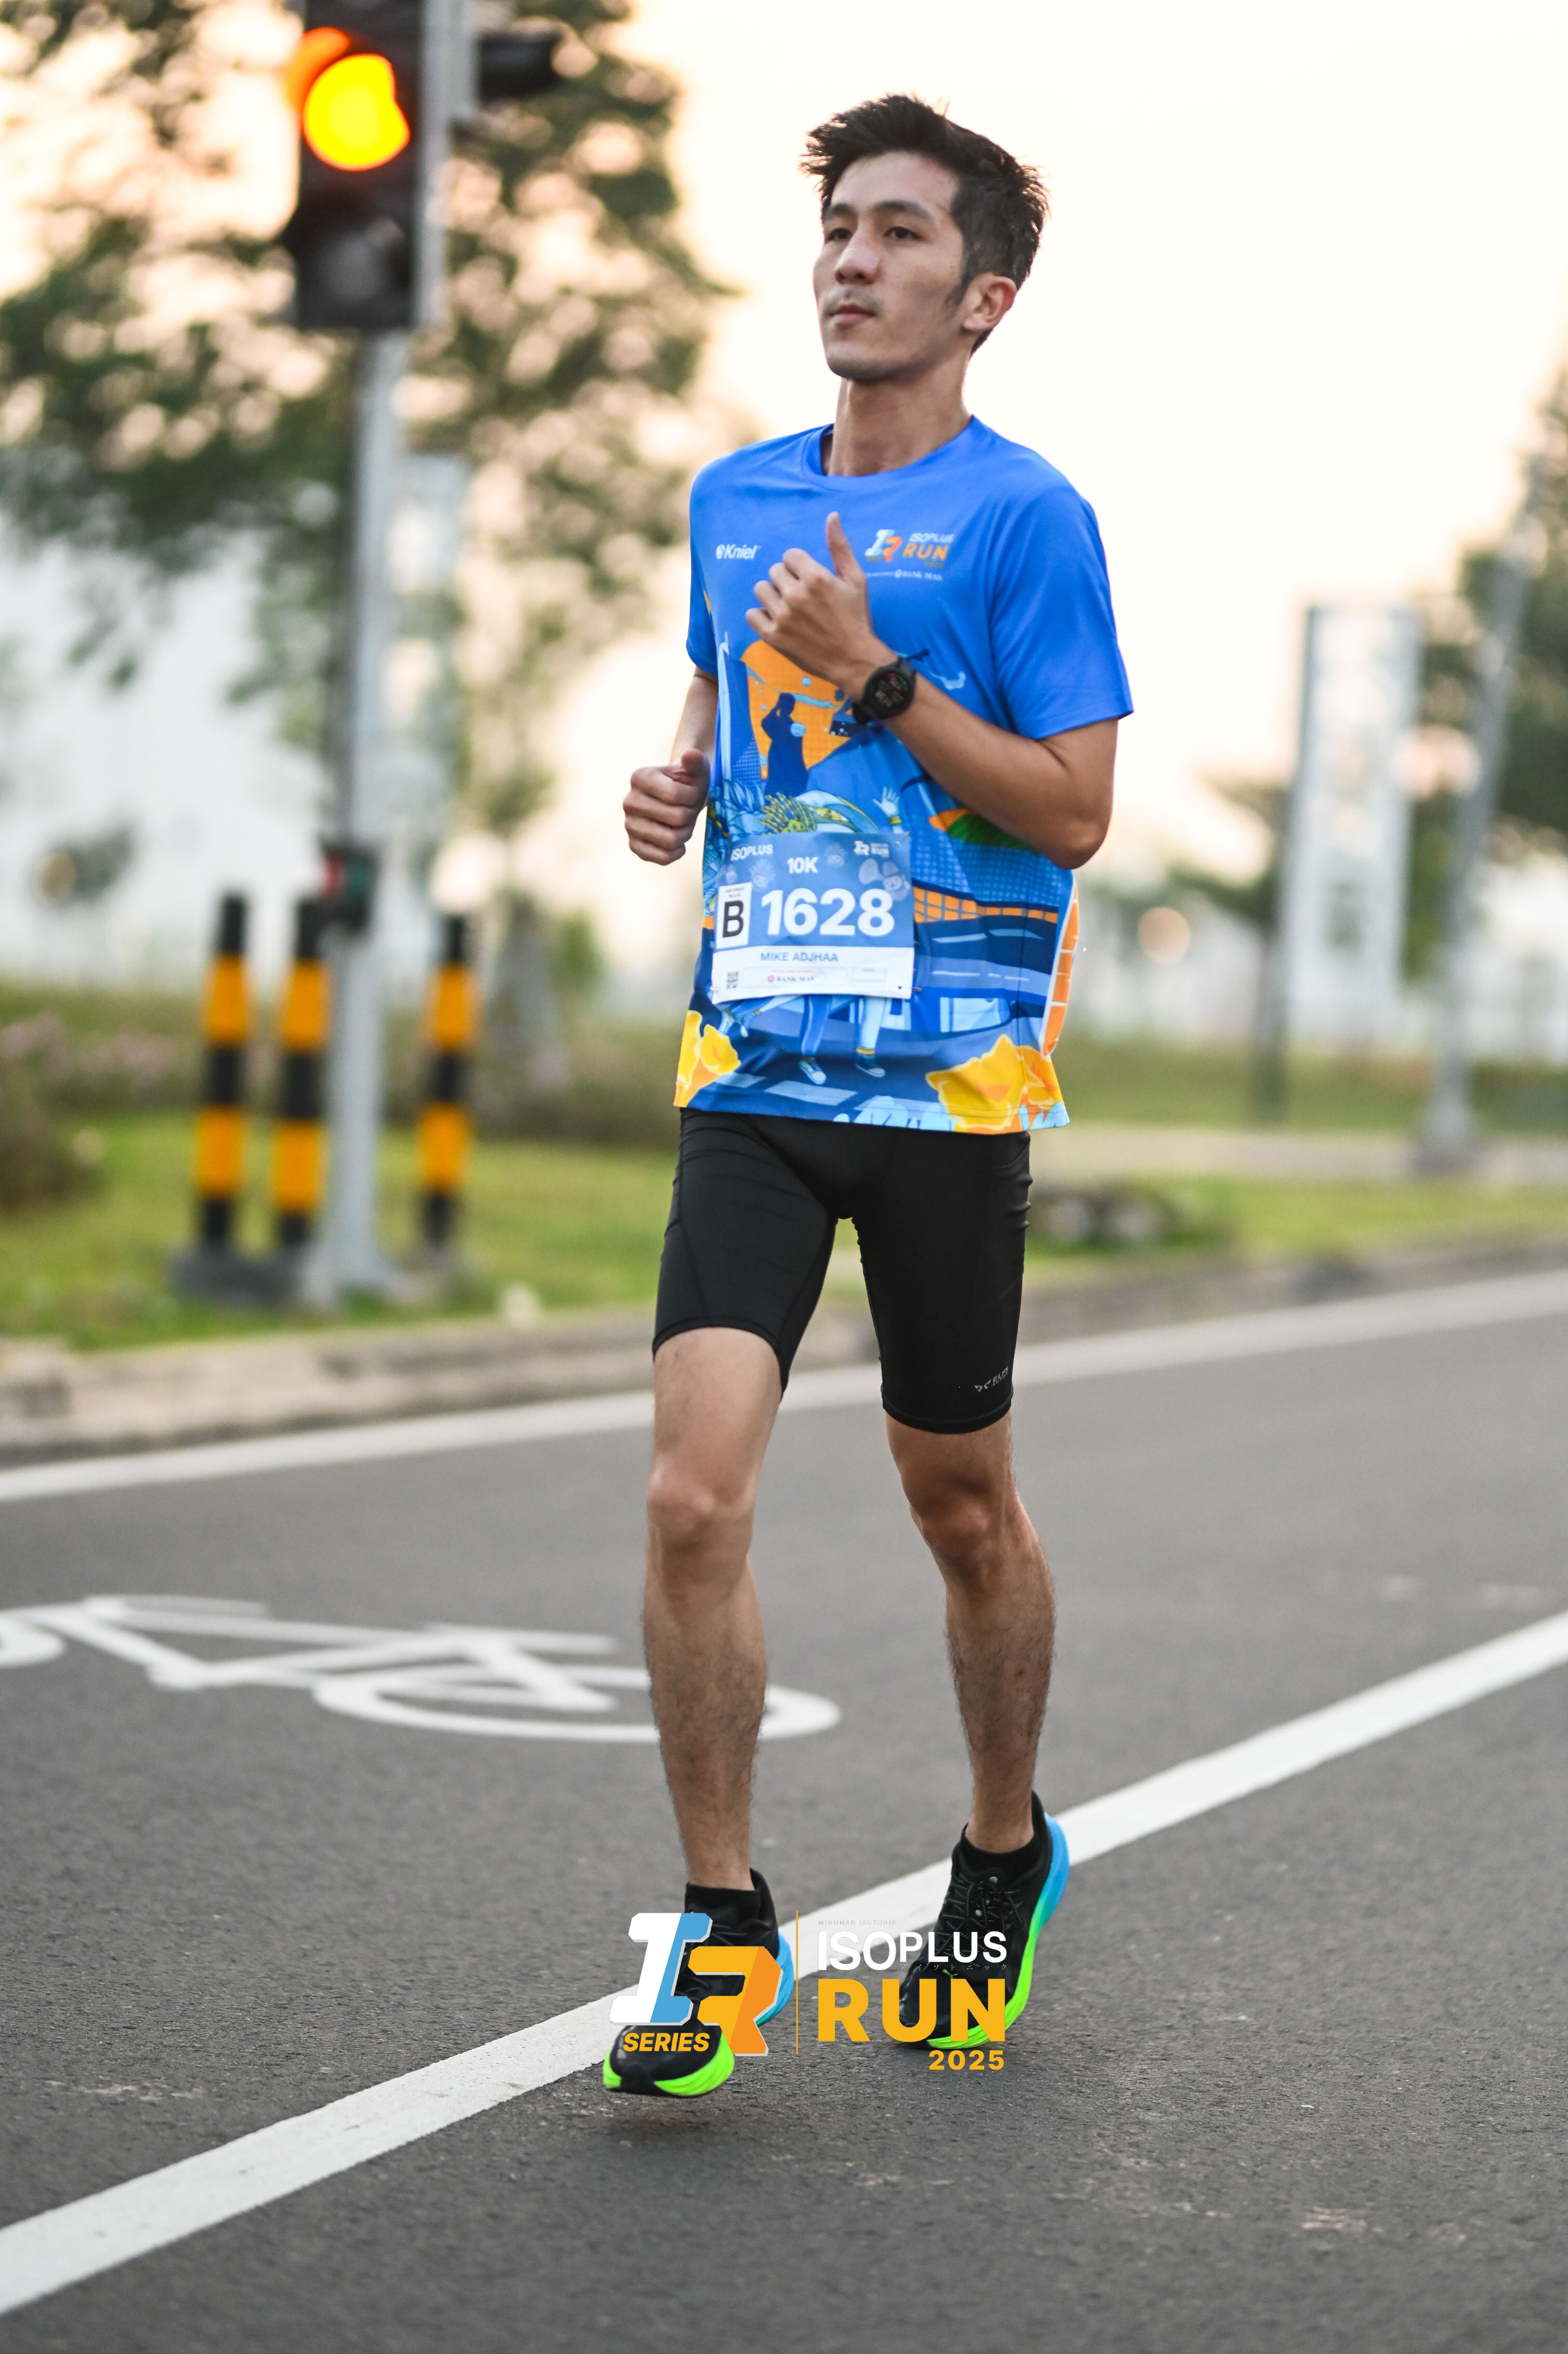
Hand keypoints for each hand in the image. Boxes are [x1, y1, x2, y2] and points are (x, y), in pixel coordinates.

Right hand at [624, 746, 708, 864]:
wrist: (679, 801)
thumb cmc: (688, 783)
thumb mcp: (696, 769)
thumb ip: (696, 761)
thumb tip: (691, 755)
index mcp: (639, 777)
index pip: (674, 795)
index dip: (693, 797)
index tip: (691, 793)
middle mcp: (628, 801)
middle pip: (676, 818)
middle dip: (690, 816)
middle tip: (687, 810)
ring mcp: (629, 825)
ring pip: (669, 840)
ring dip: (685, 834)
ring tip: (682, 824)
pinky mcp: (634, 845)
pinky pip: (661, 858)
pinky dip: (676, 852)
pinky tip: (678, 842)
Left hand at [745, 512, 890, 699]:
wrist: (854, 661)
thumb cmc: (857, 618)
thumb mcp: (855, 579)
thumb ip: (840, 547)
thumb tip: (831, 516)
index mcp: (815, 577)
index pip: (789, 555)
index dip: (798, 565)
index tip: (808, 579)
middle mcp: (796, 595)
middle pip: (774, 571)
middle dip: (786, 579)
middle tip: (800, 595)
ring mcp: (782, 617)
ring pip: (761, 590)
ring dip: (772, 595)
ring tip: (787, 606)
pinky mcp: (773, 636)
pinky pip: (751, 615)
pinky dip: (760, 616)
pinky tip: (776, 620)